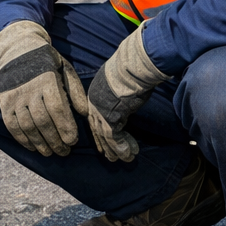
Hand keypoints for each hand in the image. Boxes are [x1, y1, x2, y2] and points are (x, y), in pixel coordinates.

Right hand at [0, 21, 88, 156]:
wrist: (17, 50)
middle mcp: (29, 90)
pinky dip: (22, 139)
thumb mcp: (65, 69)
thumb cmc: (47, 62)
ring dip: (40, 143)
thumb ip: (75, 91)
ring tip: (50, 152)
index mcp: (47, 80)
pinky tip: (32, 147)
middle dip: (55, 141)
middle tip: (64, 152)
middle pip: (43, 122)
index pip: (57, 110)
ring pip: (27, 126)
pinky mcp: (4, 103)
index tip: (72, 141)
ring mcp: (15, 97)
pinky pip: (12, 126)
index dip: (65, 128)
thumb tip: (83, 113)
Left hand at [87, 24, 168, 162]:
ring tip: (124, 159)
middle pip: (96, 128)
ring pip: (105, 136)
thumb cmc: (131, 69)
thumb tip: (124, 98)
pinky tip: (129, 155)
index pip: (94, 116)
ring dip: (115, 149)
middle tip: (109, 156)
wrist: (133, 67)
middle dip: (104, 144)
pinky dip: (122, 147)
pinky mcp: (109, 118)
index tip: (104, 141)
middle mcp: (93, 103)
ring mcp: (99, 112)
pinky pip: (114, 138)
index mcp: (94, 92)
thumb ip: (117, 93)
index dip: (99, 130)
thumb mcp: (119, 82)